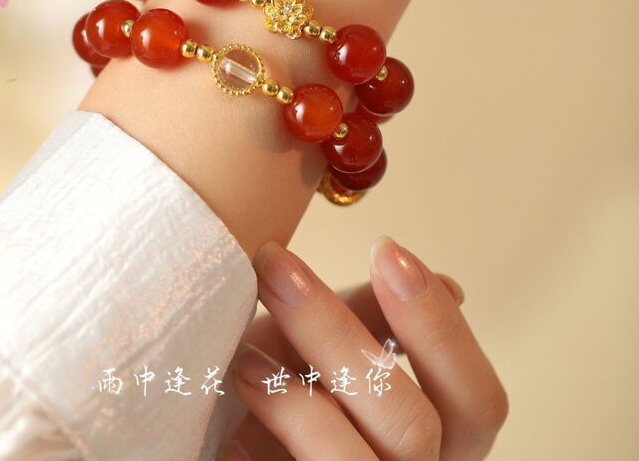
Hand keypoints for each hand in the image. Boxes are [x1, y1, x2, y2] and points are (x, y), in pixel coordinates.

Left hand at [220, 238, 506, 459]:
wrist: (213, 445)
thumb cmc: (270, 397)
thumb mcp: (317, 352)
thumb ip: (370, 321)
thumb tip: (445, 282)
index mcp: (434, 445)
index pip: (477, 401)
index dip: (440, 326)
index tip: (383, 249)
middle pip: (413, 425)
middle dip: (337, 335)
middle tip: (273, 265)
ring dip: (289, 397)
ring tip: (241, 357)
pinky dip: (259, 447)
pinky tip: (228, 431)